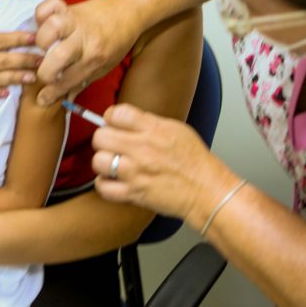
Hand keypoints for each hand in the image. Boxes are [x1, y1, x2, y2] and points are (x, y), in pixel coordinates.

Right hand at [34, 0, 138, 105]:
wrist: (127, 10)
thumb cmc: (117, 41)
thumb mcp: (106, 65)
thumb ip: (83, 81)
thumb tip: (66, 99)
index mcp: (95, 57)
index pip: (69, 79)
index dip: (52, 93)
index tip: (43, 98)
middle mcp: (85, 39)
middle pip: (59, 55)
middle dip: (46, 70)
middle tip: (45, 72)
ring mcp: (76, 21)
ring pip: (53, 26)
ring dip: (42, 39)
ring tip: (44, 47)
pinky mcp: (69, 6)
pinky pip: (51, 4)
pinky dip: (43, 11)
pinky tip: (43, 23)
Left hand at [91, 104, 231, 222]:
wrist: (207, 191)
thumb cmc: (195, 161)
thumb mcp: (177, 130)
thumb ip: (149, 123)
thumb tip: (125, 119)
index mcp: (154, 130)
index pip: (117, 113)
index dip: (111, 117)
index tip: (113, 123)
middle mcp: (142, 149)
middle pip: (101, 136)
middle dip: (104, 139)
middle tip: (112, 145)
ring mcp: (136, 172)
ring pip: (98, 161)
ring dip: (103, 162)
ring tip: (112, 164)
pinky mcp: (134, 193)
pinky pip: (103, 187)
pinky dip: (105, 185)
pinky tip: (114, 181)